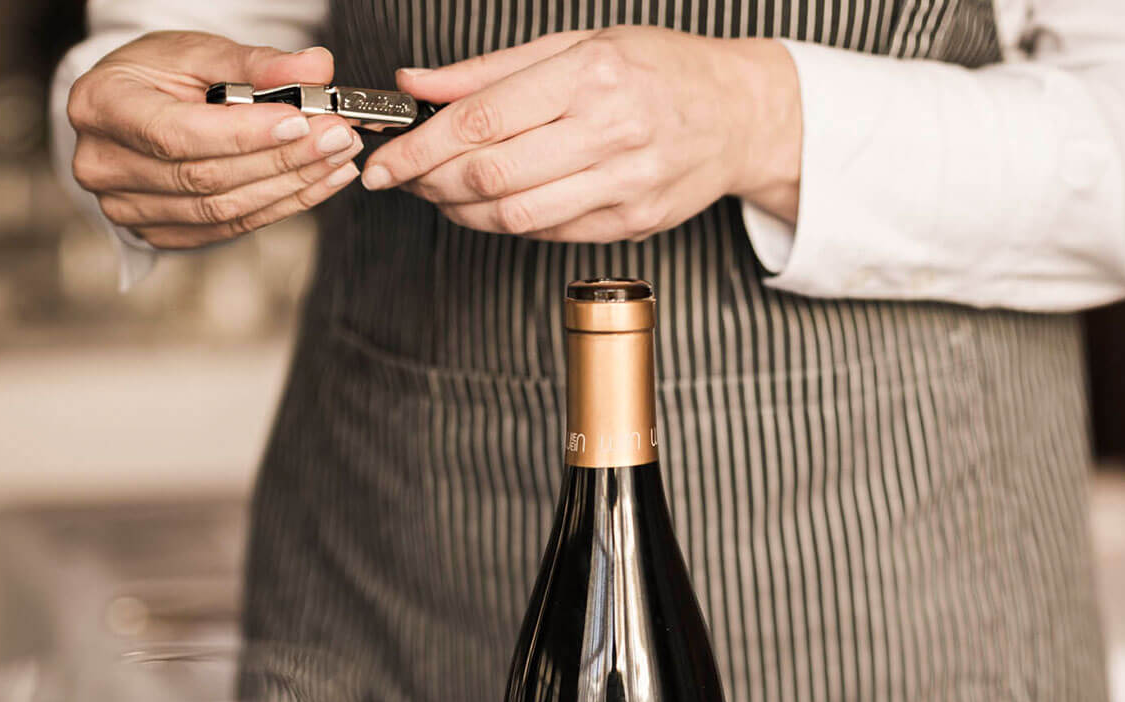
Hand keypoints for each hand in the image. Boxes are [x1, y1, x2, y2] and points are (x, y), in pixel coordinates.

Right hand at [66, 32, 365, 248]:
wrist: (132, 107)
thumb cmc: (158, 74)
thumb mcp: (198, 52)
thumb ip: (256, 63)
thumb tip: (316, 69)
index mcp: (101, 106)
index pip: (177, 133)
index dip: (244, 134)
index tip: (301, 122)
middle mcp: (104, 164)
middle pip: (206, 176)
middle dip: (282, 158)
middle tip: (338, 138)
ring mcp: (127, 207)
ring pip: (223, 209)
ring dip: (291, 186)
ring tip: (338, 159)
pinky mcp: (158, 232)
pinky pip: (230, 228)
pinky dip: (281, 206)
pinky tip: (319, 183)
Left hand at [359, 27, 800, 241]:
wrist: (739, 114)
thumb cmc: (658, 70)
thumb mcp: (576, 45)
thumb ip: (490, 72)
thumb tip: (416, 85)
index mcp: (591, 74)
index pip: (482, 120)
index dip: (420, 146)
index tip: (385, 158)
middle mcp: (611, 130)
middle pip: (491, 174)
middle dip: (430, 181)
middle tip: (401, 178)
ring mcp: (625, 183)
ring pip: (515, 215)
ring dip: (460, 211)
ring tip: (438, 193)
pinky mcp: (634, 222)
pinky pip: (549, 233)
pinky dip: (505, 223)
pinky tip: (488, 206)